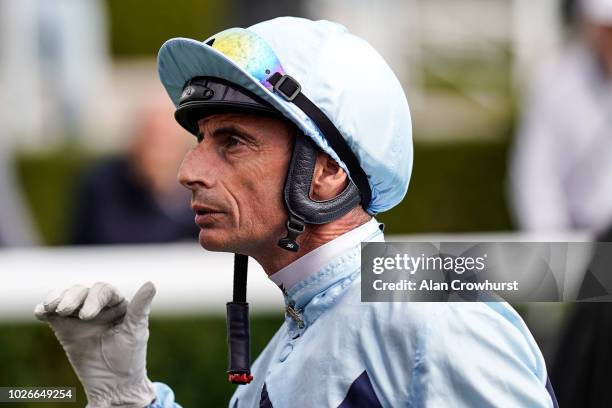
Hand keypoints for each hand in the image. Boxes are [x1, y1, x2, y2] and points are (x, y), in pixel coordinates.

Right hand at [35, 282, 156, 407]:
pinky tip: (40, 311)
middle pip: (82, 291)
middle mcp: (98, 306)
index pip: (104, 291)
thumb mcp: (136, 331)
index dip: (94, 298)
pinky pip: (52, 314)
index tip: (87, 316)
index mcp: (118, 303)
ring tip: (52, 308)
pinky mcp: (63, 327)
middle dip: (72, 298)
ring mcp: (79, 316)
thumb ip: (140, 307)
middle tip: (67, 311)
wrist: (113, 384)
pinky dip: (43, 309)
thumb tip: (151, 283)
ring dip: (57, 299)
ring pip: (66, 298)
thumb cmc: (130, 356)